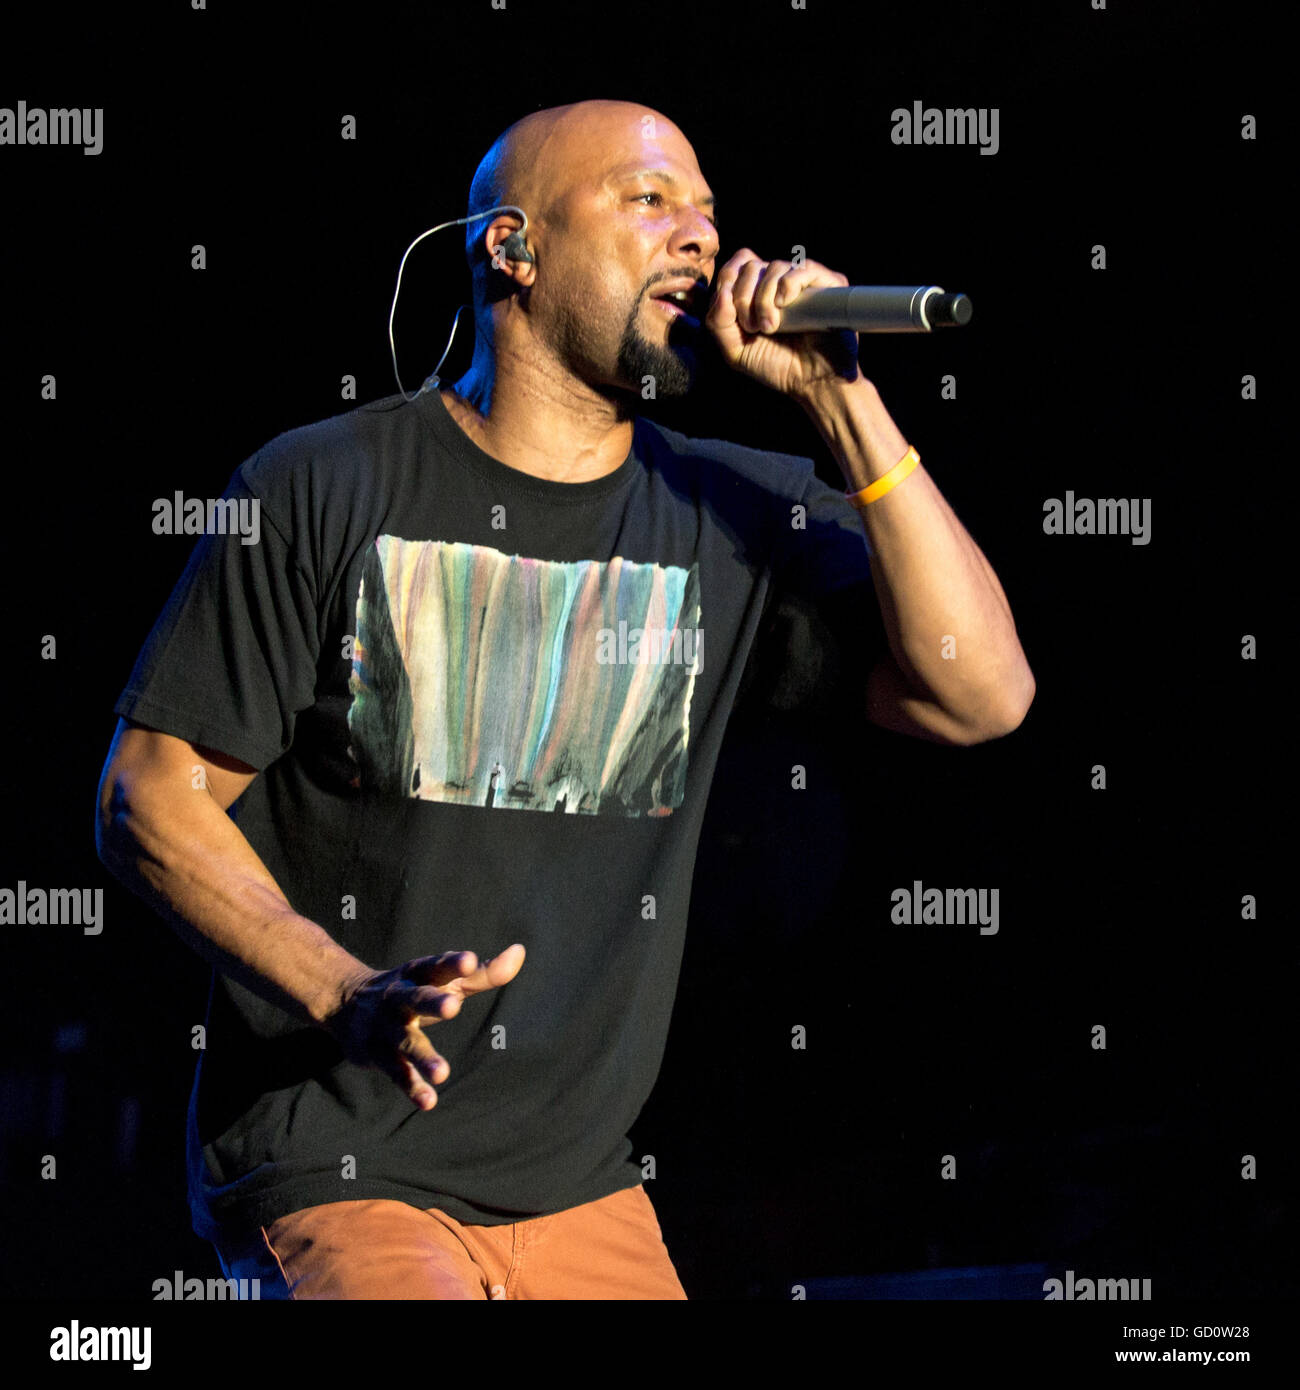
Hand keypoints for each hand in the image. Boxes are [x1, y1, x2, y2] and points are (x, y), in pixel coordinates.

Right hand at [324, 945, 525, 1109]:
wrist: (344, 1001)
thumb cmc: (412, 987)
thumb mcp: (444, 978)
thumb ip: (484, 972)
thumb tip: (520, 952)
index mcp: (419, 973)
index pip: (437, 966)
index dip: (453, 963)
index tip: (471, 961)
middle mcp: (400, 997)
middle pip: (416, 998)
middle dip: (432, 1002)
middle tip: (452, 1007)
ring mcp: (386, 1026)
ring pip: (405, 1041)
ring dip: (422, 1057)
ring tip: (443, 1073)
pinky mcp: (377, 1055)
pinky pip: (395, 1072)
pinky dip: (410, 1086)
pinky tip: (428, 1101)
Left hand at [705, 248, 860, 398]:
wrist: (813, 382)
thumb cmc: (777, 366)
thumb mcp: (736, 351)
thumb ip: (718, 323)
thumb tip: (722, 292)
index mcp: (756, 292)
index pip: (735, 266)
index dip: (728, 282)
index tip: (733, 315)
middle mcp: (779, 282)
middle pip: (750, 266)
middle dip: (744, 299)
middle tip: (755, 328)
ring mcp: (803, 282)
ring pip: (774, 267)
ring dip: (764, 299)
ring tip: (771, 327)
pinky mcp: (828, 284)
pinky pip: (802, 268)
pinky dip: (787, 285)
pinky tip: (785, 304)